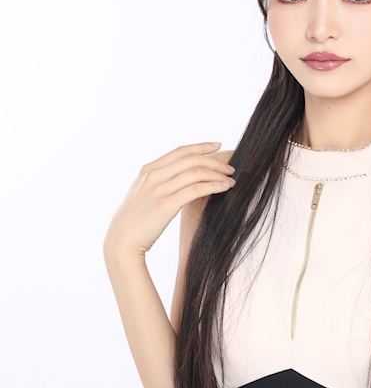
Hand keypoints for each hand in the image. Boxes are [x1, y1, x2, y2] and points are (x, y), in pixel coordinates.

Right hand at [104, 141, 235, 257]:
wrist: (121, 241)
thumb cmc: (135, 222)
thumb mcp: (143, 194)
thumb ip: (158, 183)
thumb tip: (178, 179)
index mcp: (148, 170)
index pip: (180, 151)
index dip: (201, 147)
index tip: (217, 146)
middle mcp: (153, 175)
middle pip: (191, 159)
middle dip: (214, 161)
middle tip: (230, 167)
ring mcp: (159, 189)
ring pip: (196, 172)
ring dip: (218, 174)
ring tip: (231, 180)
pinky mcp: (166, 204)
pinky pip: (196, 189)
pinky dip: (214, 186)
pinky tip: (224, 188)